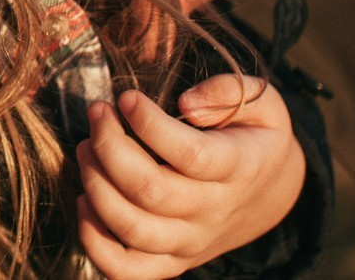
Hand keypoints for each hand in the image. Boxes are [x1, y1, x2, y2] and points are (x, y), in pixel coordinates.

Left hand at [75, 78, 306, 279]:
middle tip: (97, 112)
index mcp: (238, 169)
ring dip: (97, 186)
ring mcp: (191, 242)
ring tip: (85, 147)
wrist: (270, 193)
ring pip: (133, 229)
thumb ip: (230, 91)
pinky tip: (84, 200)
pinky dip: (94, 242)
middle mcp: (213, 211)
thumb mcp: (262, 104)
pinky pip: (126, 269)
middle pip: (151, 191)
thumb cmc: (254, 137)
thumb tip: (187, 104)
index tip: (127, 97)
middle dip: (110, 146)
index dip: (150, 124)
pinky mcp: (172, 261)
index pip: (190, 154)